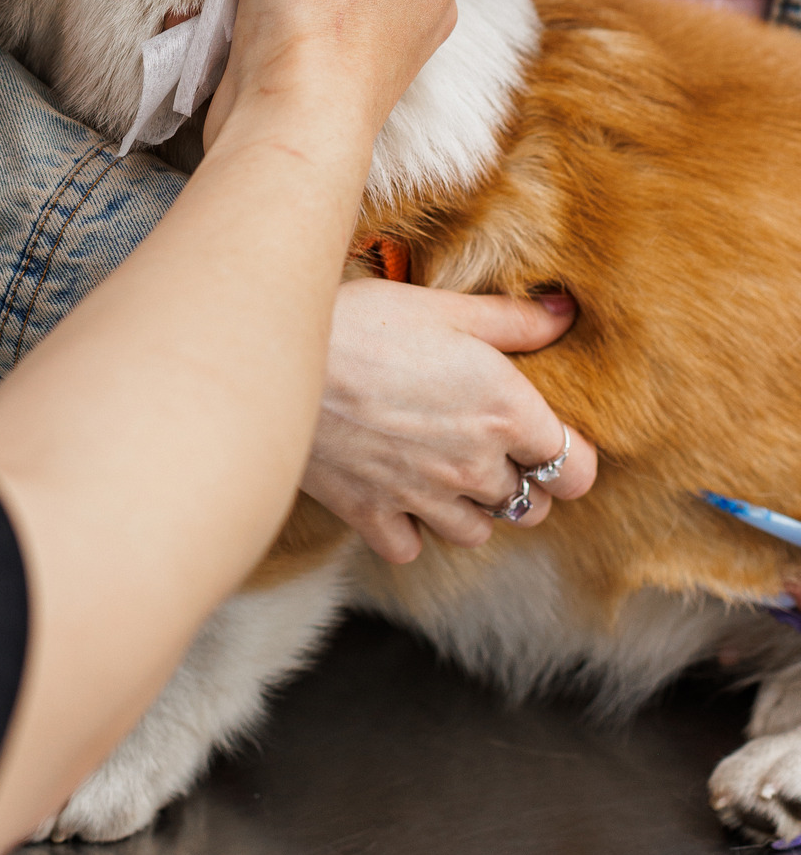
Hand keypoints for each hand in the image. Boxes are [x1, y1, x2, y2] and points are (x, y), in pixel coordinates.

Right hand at [303, 279, 596, 561]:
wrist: (278, 362)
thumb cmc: (364, 323)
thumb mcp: (444, 307)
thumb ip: (513, 320)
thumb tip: (564, 313)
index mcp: (505, 412)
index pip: (576, 469)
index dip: (569, 456)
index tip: (548, 438)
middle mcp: (474, 467)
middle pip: (530, 506)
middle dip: (522, 482)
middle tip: (494, 447)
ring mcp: (422, 498)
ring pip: (476, 533)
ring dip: (472, 510)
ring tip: (448, 472)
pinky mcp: (372, 516)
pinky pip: (410, 547)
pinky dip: (410, 531)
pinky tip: (398, 494)